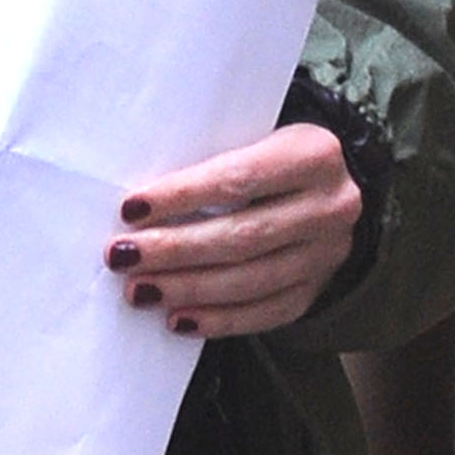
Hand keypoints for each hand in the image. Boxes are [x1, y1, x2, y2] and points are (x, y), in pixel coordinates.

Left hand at [104, 121, 360, 337]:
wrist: (327, 182)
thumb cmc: (269, 155)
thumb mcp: (252, 135)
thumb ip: (208, 159)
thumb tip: (138, 204)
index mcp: (314, 155)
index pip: (238, 179)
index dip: (182, 196)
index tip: (131, 209)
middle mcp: (330, 207)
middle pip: (242, 236)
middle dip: (175, 250)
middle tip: (123, 255)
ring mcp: (327, 254)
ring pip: (251, 281)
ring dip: (188, 289)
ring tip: (140, 289)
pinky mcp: (317, 288)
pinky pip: (265, 313)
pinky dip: (218, 319)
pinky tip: (178, 319)